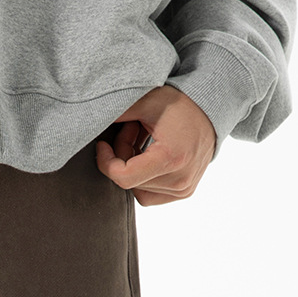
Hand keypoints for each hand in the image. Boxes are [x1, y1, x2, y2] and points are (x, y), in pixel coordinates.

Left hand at [95, 86, 216, 205]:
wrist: (211, 111)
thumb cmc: (180, 105)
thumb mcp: (147, 101)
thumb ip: (118, 112)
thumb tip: (86, 121)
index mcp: (171, 159)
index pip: (123, 177)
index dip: (105, 162)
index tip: (102, 145)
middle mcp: (180, 180)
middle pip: (129, 182)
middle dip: (121, 157)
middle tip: (130, 130)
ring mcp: (184, 189)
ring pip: (137, 190)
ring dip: (132, 167)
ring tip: (141, 140)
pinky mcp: (184, 192)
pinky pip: (149, 195)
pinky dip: (142, 178)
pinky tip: (148, 155)